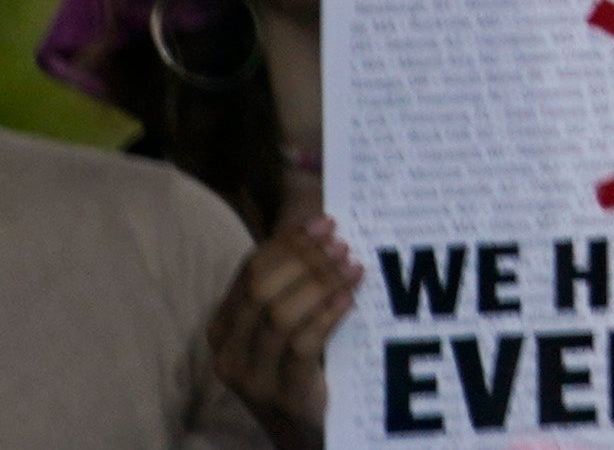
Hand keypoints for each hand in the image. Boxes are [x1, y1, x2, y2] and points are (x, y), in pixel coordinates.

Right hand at [209, 214, 358, 444]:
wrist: (309, 432)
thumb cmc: (304, 365)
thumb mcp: (290, 322)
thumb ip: (294, 281)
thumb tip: (319, 220)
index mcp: (224, 328)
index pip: (250, 272)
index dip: (288, 242)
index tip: (326, 222)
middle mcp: (228, 353)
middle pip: (262, 290)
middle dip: (305, 260)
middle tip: (343, 243)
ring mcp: (251, 378)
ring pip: (280, 315)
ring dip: (321, 283)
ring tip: (354, 266)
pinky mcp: (281, 395)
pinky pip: (302, 345)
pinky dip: (327, 314)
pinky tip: (350, 298)